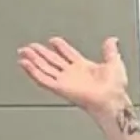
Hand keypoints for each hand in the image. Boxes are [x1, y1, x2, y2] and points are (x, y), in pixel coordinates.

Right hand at [17, 37, 132, 122]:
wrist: (112, 100)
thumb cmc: (115, 88)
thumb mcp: (114, 63)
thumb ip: (110, 51)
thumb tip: (112, 40)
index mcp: (84, 67)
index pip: (68, 54)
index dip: (60, 47)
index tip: (53, 40)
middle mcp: (72, 74)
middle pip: (52, 61)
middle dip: (40, 53)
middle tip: (30, 46)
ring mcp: (65, 81)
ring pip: (44, 68)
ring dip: (33, 60)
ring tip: (23, 51)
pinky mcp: (60, 88)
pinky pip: (43, 79)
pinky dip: (32, 71)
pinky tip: (25, 63)